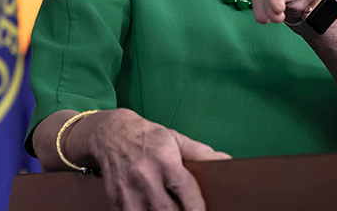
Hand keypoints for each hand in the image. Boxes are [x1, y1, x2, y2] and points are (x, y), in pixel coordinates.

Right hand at [88, 109, 230, 210]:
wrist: (110, 134)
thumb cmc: (148, 137)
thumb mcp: (175, 139)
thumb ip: (200, 153)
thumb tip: (226, 161)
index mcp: (164, 160)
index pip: (185, 190)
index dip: (197, 207)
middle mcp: (145, 177)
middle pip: (167, 210)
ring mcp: (128, 192)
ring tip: (168, 209)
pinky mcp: (116, 202)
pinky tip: (151, 208)